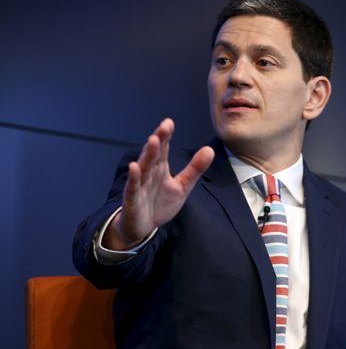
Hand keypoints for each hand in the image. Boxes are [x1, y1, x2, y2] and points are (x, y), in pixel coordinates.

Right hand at [103, 118, 214, 249]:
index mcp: (160, 168)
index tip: (169, 122)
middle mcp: (149, 173)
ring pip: (144, 167)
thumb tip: (209, 149)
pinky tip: (134, 167)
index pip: (163, 149)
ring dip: (148, 154)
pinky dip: (134, 177)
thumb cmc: (160, 203)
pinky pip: (133, 186)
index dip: (165, 136)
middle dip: (158, 140)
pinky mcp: (133, 198)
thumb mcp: (182, 186)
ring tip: (153, 140)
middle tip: (164, 126)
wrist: (143, 226)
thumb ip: (195, 169)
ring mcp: (140, 184)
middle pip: (154, 154)